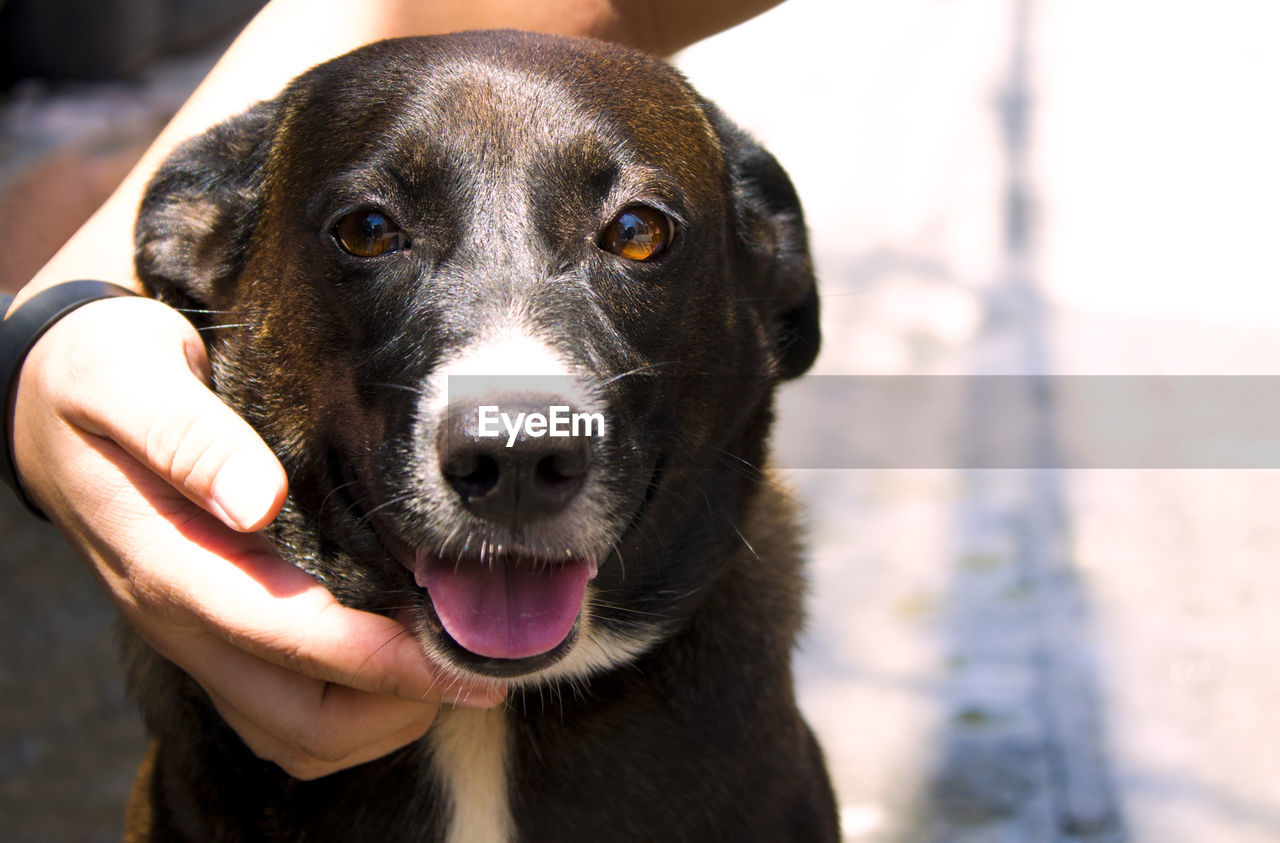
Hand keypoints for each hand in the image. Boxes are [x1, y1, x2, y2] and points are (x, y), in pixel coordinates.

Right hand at [10, 295, 501, 779]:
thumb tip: (256, 501)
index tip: (456, 654)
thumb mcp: (127, 378)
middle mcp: (183, 618)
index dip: (375, 657)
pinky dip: (354, 708)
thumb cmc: (99, 378)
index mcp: (166, 561)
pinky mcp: (217, 636)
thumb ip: (188, 436)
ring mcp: (199, 637)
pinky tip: (401, 658)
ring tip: (450, 665)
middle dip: (395, 702)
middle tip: (475, 659)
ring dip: (380, 717)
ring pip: (297, 734)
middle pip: (299, 718)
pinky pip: (287, 715)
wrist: (48, 402)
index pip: (281, 635)